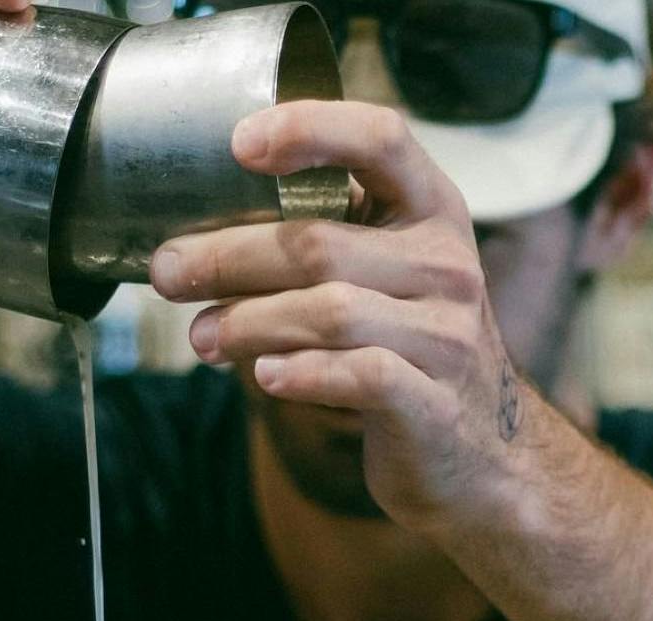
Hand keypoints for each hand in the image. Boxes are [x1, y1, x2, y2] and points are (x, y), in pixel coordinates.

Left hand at [148, 100, 539, 533]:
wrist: (484, 460)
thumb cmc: (412, 356)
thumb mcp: (392, 280)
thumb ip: (327, 244)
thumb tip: (198, 239)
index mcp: (434, 214)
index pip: (382, 139)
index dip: (311, 128)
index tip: (240, 145)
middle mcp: (447, 268)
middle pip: (320, 244)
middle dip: (228, 257)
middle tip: (168, 272)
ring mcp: (447, 338)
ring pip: (329, 312)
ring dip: (247, 322)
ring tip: (201, 337)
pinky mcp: (435, 405)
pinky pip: (359, 376)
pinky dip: (302, 373)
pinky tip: (266, 377)